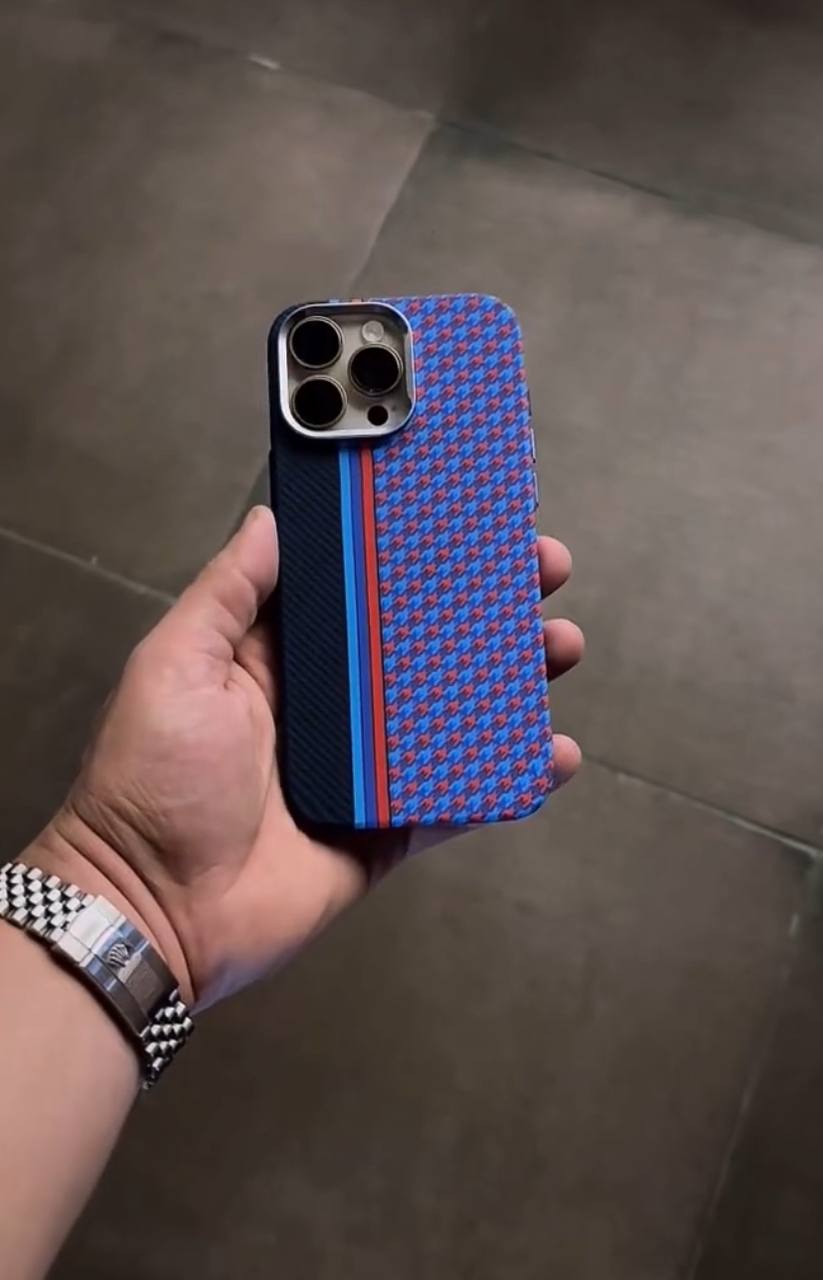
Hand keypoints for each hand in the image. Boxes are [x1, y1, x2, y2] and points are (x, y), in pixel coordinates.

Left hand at [31, 507, 582, 1007]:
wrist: (151, 910)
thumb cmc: (151, 782)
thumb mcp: (175, 667)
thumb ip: (228, 594)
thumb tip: (271, 518)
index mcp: (286, 657)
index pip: (366, 589)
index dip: (419, 552)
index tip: (472, 519)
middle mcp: (336, 704)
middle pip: (428, 642)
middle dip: (490, 604)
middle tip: (543, 570)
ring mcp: (369, 768)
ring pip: (458, 711)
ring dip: (515, 676)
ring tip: (560, 645)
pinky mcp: (390, 828)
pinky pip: (461, 795)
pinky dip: (512, 775)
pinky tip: (553, 752)